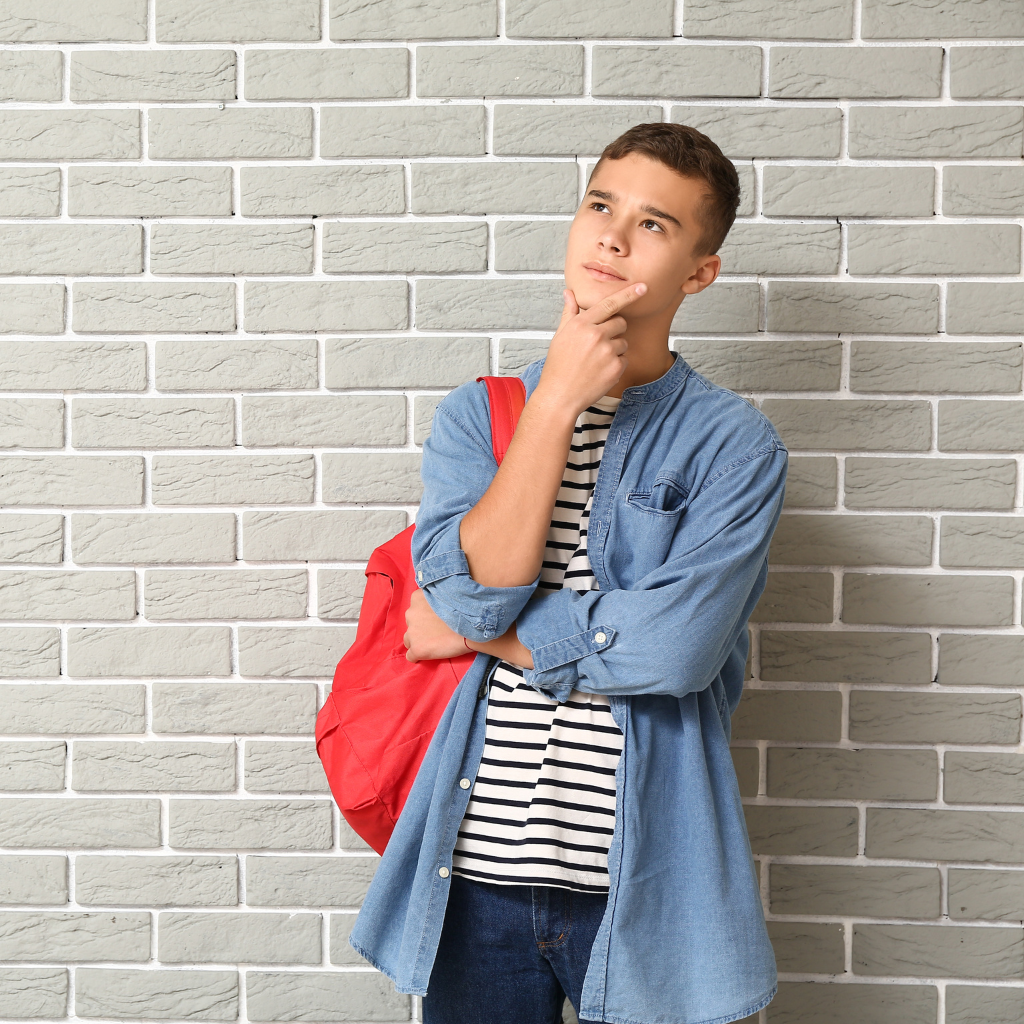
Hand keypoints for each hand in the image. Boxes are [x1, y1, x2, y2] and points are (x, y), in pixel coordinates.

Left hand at [403, 588, 469, 661]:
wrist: (471, 628)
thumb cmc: (463, 610)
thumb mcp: (445, 595)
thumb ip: (433, 599)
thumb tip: (431, 609)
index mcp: (417, 598)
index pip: (414, 610)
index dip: (425, 616)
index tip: (435, 620)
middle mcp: (411, 614)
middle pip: (411, 625)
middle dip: (421, 628)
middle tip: (437, 631)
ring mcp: (412, 632)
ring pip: (409, 640)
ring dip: (419, 641)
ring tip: (435, 643)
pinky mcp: (417, 649)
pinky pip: (411, 656)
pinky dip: (419, 655)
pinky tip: (431, 653)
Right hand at [534, 281, 646, 416]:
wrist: (559, 396)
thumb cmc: (558, 366)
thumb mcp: (560, 336)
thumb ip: (570, 313)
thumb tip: (569, 293)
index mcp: (581, 324)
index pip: (609, 303)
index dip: (628, 294)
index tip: (642, 287)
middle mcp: (595, 335)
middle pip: (621, 322)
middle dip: (615, 330)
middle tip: (599, 345)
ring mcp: (607, 352)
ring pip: (623, 343)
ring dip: (615, 350)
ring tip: (595, 362)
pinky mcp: (615, 368)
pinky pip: (624, 360)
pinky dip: (615, 366)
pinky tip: (599, 373)